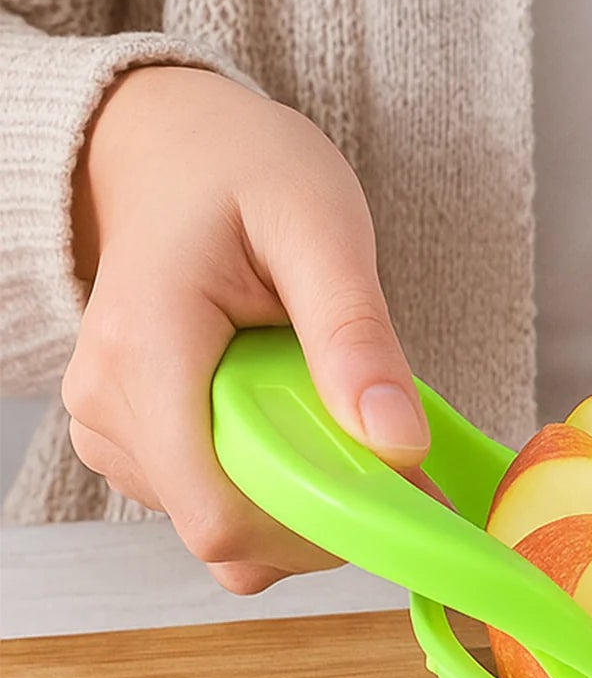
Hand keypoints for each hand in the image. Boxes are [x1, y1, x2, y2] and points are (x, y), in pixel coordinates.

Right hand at [63, 66, 428, 591]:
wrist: (177, 149)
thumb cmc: (244, 170)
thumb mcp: (323, 230)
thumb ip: (357, 337)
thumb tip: (397, 443)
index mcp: (147, 354)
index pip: (219, 514)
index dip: (318, 524)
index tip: (394, 485)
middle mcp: (109, 405)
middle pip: (228, 528)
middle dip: (325, 503)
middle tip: (383, 431)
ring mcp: (111, 426)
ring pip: (224, 524)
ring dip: (303, 487)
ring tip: (328, 394)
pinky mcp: (133, 436)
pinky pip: (214, 498)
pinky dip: (275, 477)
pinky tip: (296, 409)